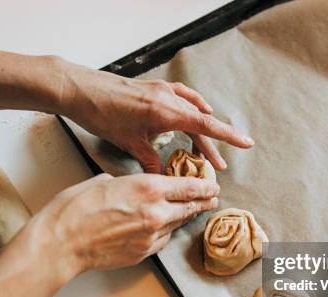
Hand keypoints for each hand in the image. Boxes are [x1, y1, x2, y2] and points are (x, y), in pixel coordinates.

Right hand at [30, 173, 219, 278]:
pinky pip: (162, 240)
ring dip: (185, 216)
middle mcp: (156, 212)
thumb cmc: (75, 209)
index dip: (204, 186)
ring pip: (177, 224)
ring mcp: (151, 235)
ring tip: (192, 211)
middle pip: (190, 206)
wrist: (61, 243)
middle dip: (204, 202)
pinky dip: (165, 232)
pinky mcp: (143, 252)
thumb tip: (130, 187)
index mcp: (148, 188)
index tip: (212, 185)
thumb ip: (126, 184)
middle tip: (213, 199)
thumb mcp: (103, 181)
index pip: (189, 186)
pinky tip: (163, 228)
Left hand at [55, 60, 253, 172]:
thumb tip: (164, 177)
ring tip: (205, 151)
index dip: (228, 136)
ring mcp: (162, 91)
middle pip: (200, 123)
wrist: (80, 89)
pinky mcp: (154, 88)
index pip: (206, 125)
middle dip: (211, 146)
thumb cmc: (102, 114)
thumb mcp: (129, 142)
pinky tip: (194, 113)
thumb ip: (152, 160)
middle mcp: (169, 98)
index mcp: (166, 111)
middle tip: (218, 166)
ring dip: (200, 130)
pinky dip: (191, 108)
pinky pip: (182, 97)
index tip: (247, 143)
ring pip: (191, 111)